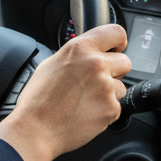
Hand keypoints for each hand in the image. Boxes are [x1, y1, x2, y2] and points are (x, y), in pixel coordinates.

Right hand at [0, 24, 130, 160]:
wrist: (35, 128)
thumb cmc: (38, 99)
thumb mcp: (51, 63)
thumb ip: (75, 56)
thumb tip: (87, 55)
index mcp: (80, 48)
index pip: (116, 32)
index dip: (118, 42)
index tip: (116, 49)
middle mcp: (96, 64)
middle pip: (125, 61)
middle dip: (115, 71)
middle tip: (97, 81)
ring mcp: (106, 87)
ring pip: (121, 86)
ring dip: (108, 93)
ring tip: (84, 100)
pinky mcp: (112, 108)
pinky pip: (116, 106)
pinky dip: (104, 110)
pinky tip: (86, 112)